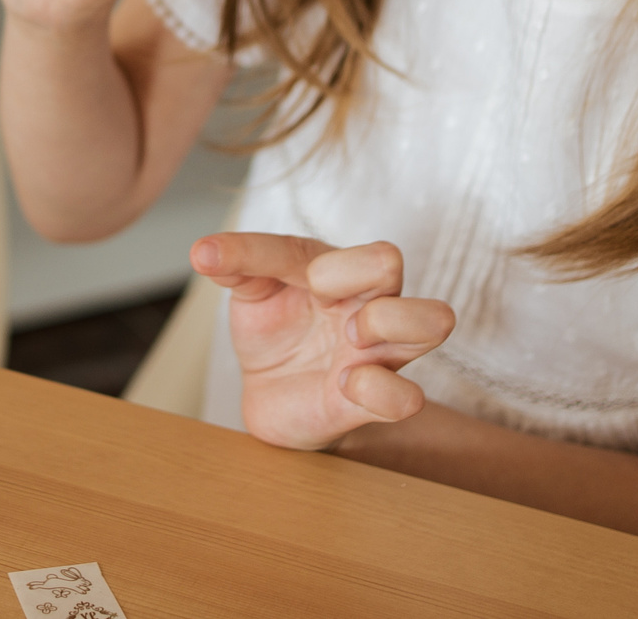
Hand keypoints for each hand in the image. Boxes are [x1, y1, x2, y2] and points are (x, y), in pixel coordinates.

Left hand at [194, 232, 455, 451]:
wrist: (274, 396)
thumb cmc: (275, 333)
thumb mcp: (251, 293)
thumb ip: (238, 267)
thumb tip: (205, 251)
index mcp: (335, 268)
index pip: (312, 235)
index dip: (262, 250)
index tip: (210, 259)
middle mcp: (366, 302)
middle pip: (390, 258)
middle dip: (354, 272)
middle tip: (321, 299)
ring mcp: (377, 352)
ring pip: (432, 320)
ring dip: (388, 322)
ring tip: (349, 339)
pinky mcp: (374, 402)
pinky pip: (407, 397)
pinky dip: (379, 390)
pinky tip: (344, 385)